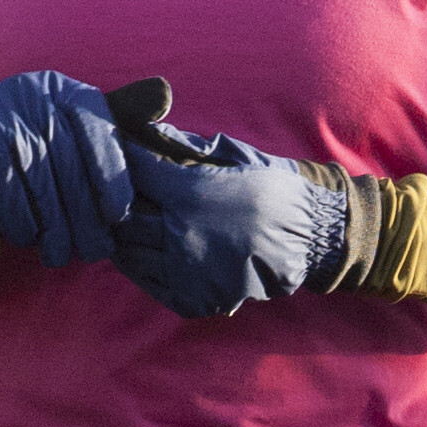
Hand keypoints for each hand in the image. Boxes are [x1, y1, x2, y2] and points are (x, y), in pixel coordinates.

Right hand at [0, 71, 139, 265]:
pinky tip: (26, 239)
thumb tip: (166, 93)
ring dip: (52, 223)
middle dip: (83, 212)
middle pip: (68, 156)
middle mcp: (32, 90)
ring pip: (37, 173)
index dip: (112, 174)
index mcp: (66, 89)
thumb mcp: (80, 144)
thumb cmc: (37, 167)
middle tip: (94, 252)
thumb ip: (121, 122)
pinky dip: (17, 215)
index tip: (119, 216)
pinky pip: (2, 182)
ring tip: (60, 255)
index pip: (98, 126)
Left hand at [110, 117, 355, 318]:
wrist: (311, 238)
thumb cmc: (272, 187)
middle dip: (115, 199)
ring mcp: (186, 274)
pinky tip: (146, 248)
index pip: (132, 174)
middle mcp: (182, 238)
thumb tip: (144, 127)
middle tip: (114, 189)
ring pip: (127, 252)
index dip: (122, 160)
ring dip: (123, 233)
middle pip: (122, 217)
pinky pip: (148, 281)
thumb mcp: (233, 154)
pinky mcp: (194, 299)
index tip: (118, 151)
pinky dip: (139, 264)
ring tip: (128, 218)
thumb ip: (185, 144)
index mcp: (190, 197)